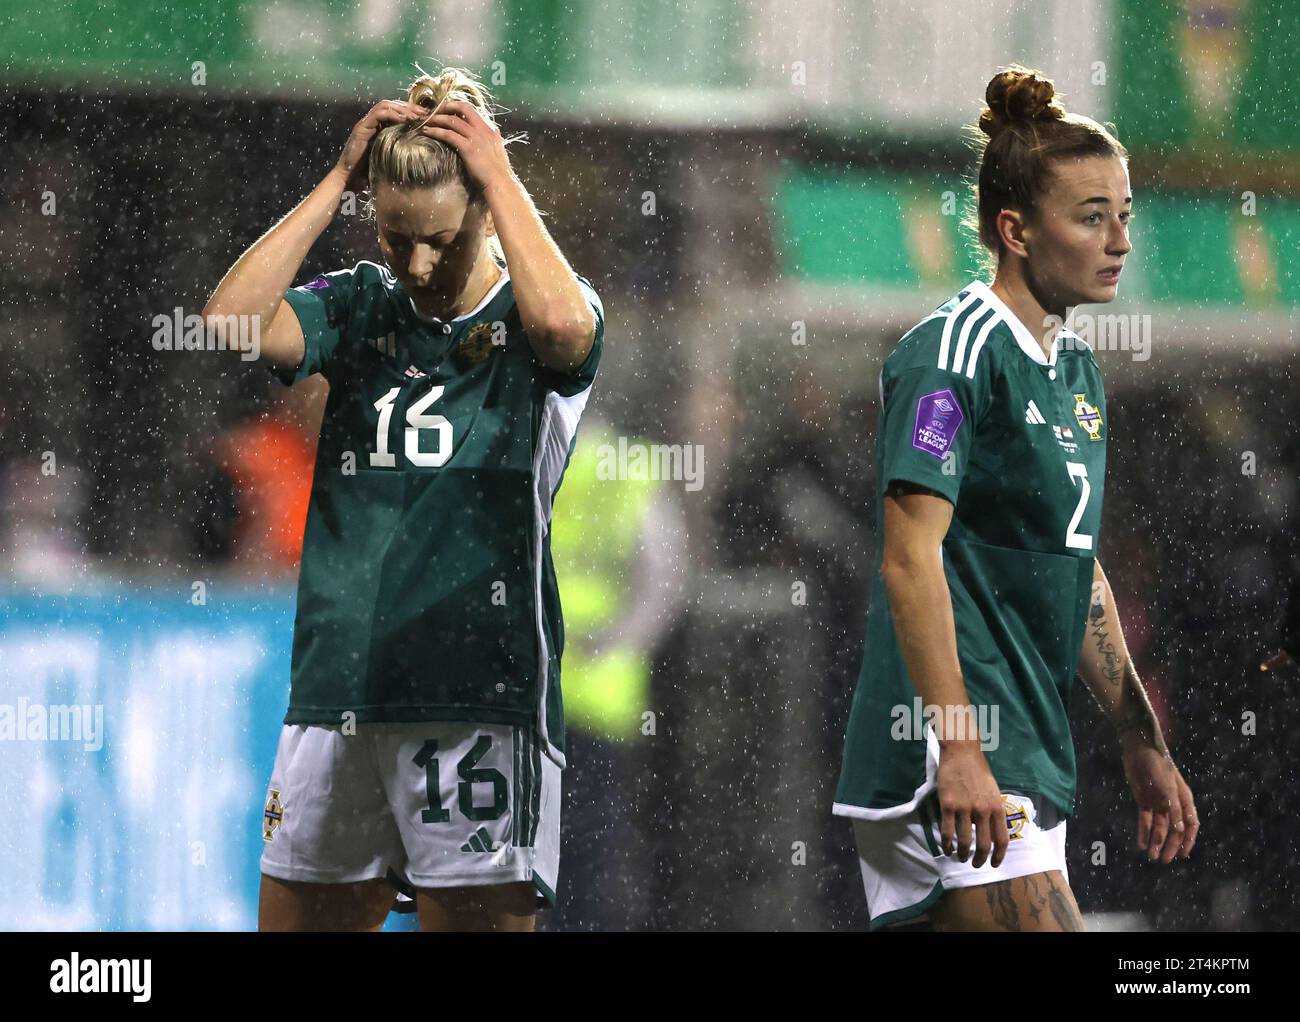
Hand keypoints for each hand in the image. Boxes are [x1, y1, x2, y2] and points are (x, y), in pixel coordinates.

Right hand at [334, 100, 427, 191]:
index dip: (412, 110)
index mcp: (380, 126)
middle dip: (410, 107)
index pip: (397, 110)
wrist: (350, 178)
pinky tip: (405, 120)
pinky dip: (392, 114)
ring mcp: (366, 123)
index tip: (428, 115)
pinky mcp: (361, 127)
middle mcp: (373, 122)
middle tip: (425, 112)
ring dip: (402, 108)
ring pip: (385, 105)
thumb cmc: (371, 171)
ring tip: (416, 116)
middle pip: (393, 104)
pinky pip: (377, 114)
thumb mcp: (391, 157)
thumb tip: (423, 149)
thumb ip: (402, 149)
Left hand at [416, 99, 514, 193]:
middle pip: (462, 108)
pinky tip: (427, 132)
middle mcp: (482, 129)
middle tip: (433, 110)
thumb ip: (494, 138)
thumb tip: (494, 130)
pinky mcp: (467, 148)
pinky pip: (448, 135)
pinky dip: (436, 131)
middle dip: (446, 106)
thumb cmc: (498, 171)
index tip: (446, 109)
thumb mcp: (498, 149)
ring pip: (452, 120)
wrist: (499, 182)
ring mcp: (475, 138)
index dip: (456, 106)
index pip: (471, 110)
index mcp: (489, 129)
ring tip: (425, 120)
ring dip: (437, 118)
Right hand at [935, 741, 1008, 867]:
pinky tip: (946, 849)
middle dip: (979, 859)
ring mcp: (964, 808)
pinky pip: (947, 831)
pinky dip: (946, 844)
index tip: (994, 863)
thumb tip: (990, 830)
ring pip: (964, 841)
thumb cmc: (978, 770)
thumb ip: (993, 810)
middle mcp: (983, 811)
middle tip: (975, 864)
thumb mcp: (993, 791)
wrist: (961, 753)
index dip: (999, 856)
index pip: (1001, 839)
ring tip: (960, 858)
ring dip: (963, 854)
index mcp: (997, 807)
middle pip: (983, 845)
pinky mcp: (947, 805)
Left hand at [1120, 738, 1197, 861]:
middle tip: (1165, 860)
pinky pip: (1146, 821)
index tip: (1183, 854)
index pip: (1190, 824)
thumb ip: (1174, 808)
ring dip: (1156, 842)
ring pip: (1159, 828)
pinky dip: (1144, 832)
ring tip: (1151, 856)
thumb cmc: (1158, 766)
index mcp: (1184, 800)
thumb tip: (1181, 829)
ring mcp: (1158, 803)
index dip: (1188, 840)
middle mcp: (1172, 804)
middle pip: (1174, 829)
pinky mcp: (1144, 802)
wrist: (1138, 750)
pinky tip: (1141, 844)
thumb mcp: (1168, 788)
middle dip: (1170, 845)